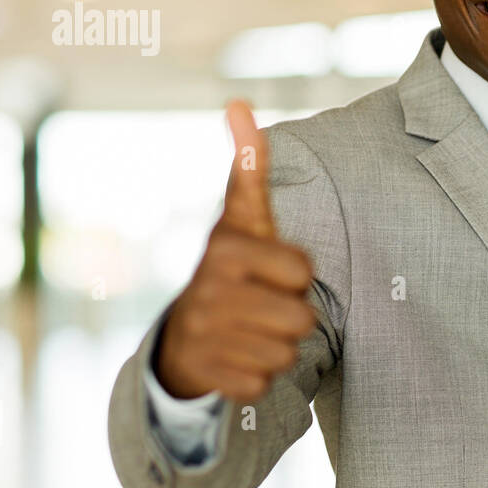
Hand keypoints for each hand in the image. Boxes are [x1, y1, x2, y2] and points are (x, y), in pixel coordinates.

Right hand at [156, 100, 317, 401]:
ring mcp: (205, 337)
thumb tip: (239, 103)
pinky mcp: (207, 378)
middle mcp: (209, 291)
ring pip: (288, 354)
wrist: (183, 334)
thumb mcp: (242, 218)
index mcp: (225, 248)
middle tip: (263, 304)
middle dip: (293, 315)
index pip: (304, 270)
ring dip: (278, 345)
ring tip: (251, 329)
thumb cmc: (230, 269)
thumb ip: (249, 167)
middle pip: (303, 318)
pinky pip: (265, 385)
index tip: (269, 269)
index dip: (296, 273)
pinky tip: (237, 357)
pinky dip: (258, 376)